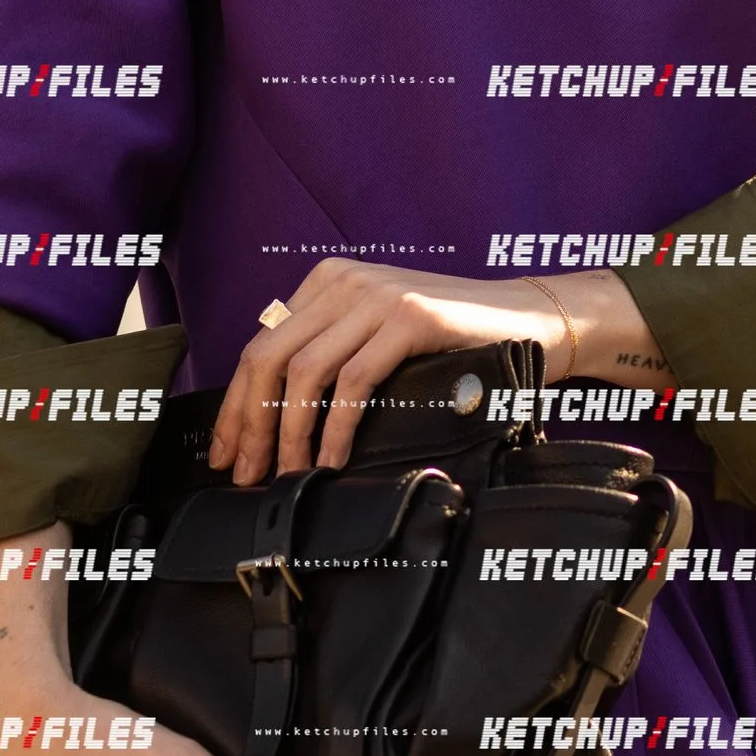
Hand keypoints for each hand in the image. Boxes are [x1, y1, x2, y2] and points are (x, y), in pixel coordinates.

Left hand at [209, 257, 663, 485]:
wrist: (528, 318)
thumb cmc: (452, 341)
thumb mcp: (378, 337)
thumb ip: (332, 354)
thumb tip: (272, 418)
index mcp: (327, 283)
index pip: (260, 346)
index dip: (235, 406)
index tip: (227, 453)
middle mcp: (343, 281)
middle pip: (268, 358)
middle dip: (250, 423)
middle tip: (246, 474)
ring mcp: (376, 295)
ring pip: (304, 371)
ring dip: (289, 433)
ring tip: (289, 474)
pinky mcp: (409, 318)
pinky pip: (353, 382)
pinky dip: (335, 428)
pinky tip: (332, 459)